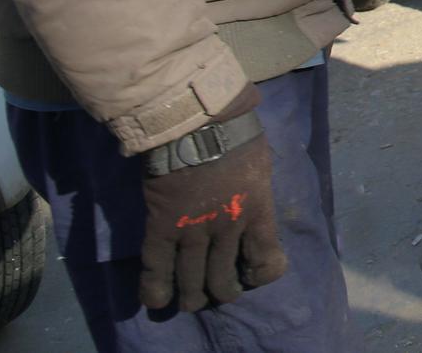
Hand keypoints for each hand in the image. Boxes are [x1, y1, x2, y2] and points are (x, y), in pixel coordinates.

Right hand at [138, 87, 285, 311]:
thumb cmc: (236, 135)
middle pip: (224, 278)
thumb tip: (255, 204)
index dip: (261, 275)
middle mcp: (227, 228)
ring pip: (192, 280)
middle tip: (220, 291)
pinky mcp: (162, 225)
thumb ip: (258, 193)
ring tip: (191, 301)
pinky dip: (155, 288)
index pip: (266, 260)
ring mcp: (193, 229)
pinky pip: (156, 267)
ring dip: (192, 297)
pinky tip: (158, 299)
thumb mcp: (263, 166)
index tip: (253, 273)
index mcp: (257, 210)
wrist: (197, 121)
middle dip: (223, 292)